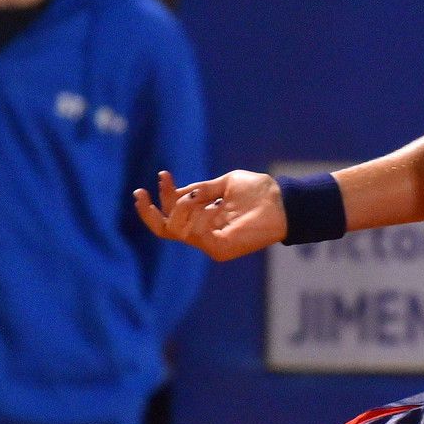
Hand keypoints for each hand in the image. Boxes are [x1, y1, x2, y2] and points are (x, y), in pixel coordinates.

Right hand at [133, 169, 285, 261]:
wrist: (283, 200)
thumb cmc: (260, 192)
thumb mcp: (225, 184)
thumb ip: (201, 189)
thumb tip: (175, 192)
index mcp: (205, 218)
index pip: (175, 213)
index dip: (165, 195)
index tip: (162, 175)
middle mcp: (205, 232)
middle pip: (166, 229)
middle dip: (149, 213)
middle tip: (139, 194)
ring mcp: (211, 242)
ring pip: (176, 230)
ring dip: (178, 209)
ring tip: (193, 196)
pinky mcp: (219, 248)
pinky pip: (193, 235)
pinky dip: (192, 217)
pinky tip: (202, 205)